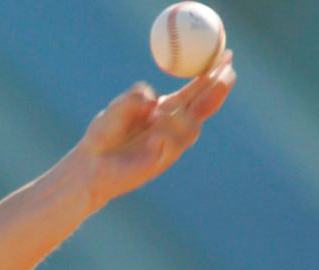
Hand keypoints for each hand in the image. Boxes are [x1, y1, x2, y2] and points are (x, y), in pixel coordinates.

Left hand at [70, 49, 235, 211]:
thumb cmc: (103, 135)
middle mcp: (172, 125)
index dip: (211, 73)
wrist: (91, 165)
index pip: (195, 89)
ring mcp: (170, 143)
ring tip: (158, 113)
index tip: (226, 54)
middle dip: (218, 88)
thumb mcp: (115, 109)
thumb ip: (132, 99)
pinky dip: (169, 131)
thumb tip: (153, 99)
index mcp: (165, 109)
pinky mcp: (163, 160)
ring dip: (182, 114)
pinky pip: (175, 143)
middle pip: (204, 105)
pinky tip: (154, 129)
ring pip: (192, 126)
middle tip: (227, 71)